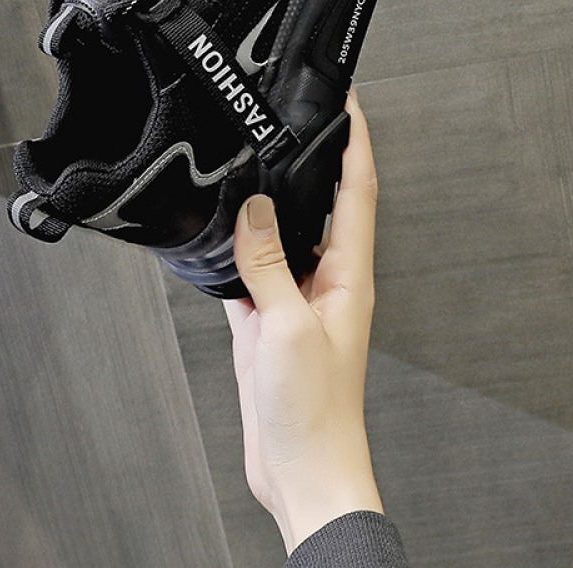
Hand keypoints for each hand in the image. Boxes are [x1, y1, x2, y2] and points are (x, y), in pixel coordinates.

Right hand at [223, 93, 382, 553]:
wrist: (300, 468)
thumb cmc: (314, 410)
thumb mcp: (288, 325)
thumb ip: (268, 263)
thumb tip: (255, 208)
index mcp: (347, 277)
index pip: (357, 193)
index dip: (355, 143)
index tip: (345, 103)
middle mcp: (325, 283)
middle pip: (320, 206)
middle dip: (309, 161)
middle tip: (290, 120)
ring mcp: (294, 301)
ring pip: (279, 237)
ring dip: (267, 204)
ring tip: (246, 168)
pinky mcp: (267, 322)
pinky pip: (249, 273)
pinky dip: (233, 252)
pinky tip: (215, 241)